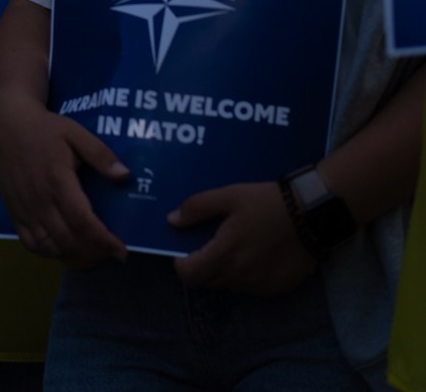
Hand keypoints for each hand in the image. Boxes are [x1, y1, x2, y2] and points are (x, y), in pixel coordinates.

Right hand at [0, 93, 128, 265]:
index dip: (103, 241)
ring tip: (91, 251)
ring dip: (74, 255)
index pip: (82, 221)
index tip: (121, 250)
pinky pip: (31, 244)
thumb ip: (100, 154)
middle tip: (110, 250)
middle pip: (69, 240)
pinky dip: (50, 253)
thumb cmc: (45, 129)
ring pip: (51, 247)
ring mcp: (25, 210)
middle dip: (94, 252)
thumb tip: (125, 175)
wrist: (7, 125)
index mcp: (58, 180)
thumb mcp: (76, 133)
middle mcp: (40, 201)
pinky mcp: (14, 213)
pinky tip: (64, 248)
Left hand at [169, 181, 314, 294]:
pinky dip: (246, 275)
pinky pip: (252, 287)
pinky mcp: (277, 288)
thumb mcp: (229, 196)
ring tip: (234, 245)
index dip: (180, 264)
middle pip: (208, 281)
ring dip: (224, 270)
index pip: (189, 275)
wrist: (312, 214)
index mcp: (224, 255)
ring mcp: (260, 286)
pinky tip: (255, 253)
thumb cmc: (267, 202)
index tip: (183, 250)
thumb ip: (197, 208)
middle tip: (208, 243)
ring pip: (230, 285)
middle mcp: (240, 277)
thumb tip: (172, 221)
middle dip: (202, 265)